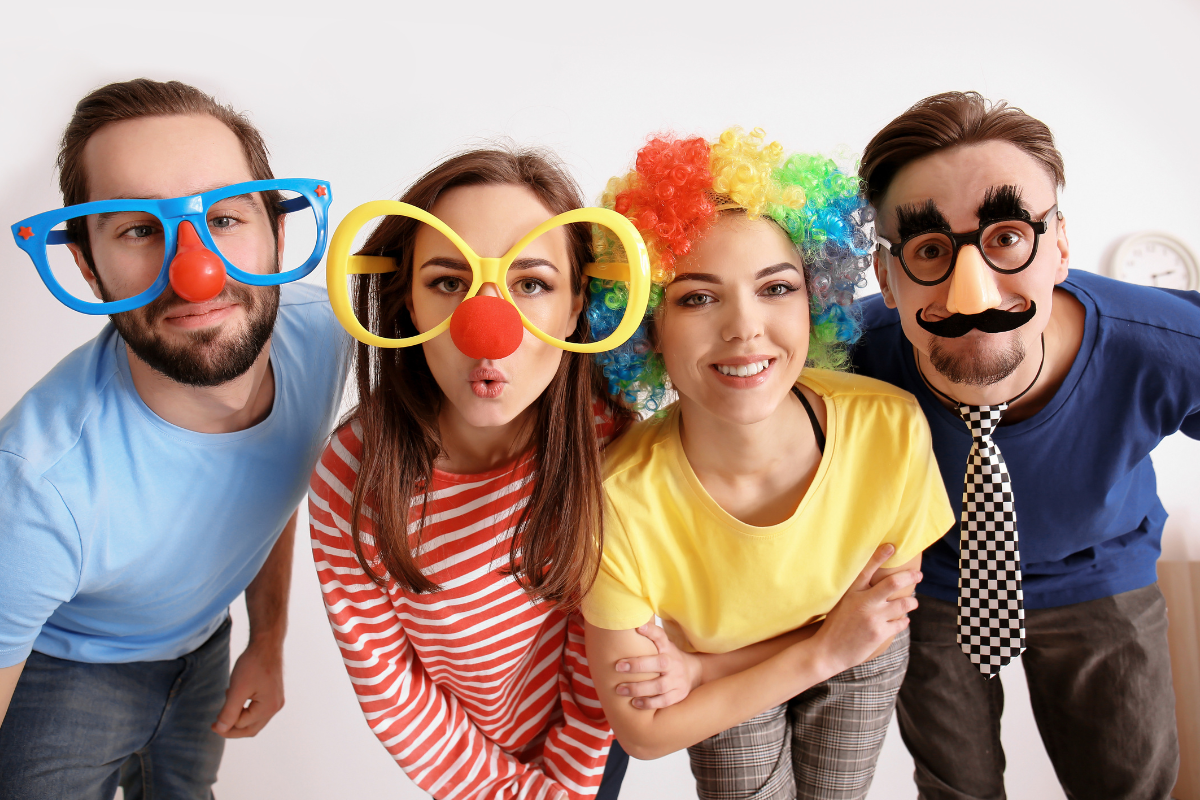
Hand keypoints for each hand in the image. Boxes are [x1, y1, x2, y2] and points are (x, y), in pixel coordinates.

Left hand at [212, 639, 284, 737]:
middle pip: (251, 729)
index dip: (226, 725)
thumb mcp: (237, 689)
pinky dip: (245, 709)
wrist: (266, 644)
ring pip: (255, 720)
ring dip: (239, 718)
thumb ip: (229, 712)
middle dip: (233, 728)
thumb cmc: (253, 664)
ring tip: (226, 708)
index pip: (242, 726)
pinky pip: (258, 710)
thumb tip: (221, 729)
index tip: (212, 722)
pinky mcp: (273, 694)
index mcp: (268, 708)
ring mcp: (276, 700)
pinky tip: (236, 698)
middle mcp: (276, 707)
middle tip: (216, 726)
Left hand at [613, 621, 702, 709]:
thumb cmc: (669, 657)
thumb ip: (649, 638)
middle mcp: (674, 664)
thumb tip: (628, 624)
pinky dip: (649, 703)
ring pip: (659, 686)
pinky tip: (634, 703)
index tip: (638, 627)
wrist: (694, 673)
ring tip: (620, 689)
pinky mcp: (678, 695)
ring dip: (639, 689)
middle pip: (659, 664)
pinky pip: (664, 701)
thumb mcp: (663, 645)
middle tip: (618, 667)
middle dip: (638, 665)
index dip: (651, 631)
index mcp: (668, 649)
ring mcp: (677, 680)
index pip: (661, 637)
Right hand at [812, 544, 920, 675]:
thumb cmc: (834, 625)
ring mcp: (873, 618)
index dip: (880, 556)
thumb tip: (876, 583)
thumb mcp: (840, 603)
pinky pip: (900, 623)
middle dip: (909, 577)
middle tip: (918, 574)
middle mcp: (863, 602)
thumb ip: (857, 593)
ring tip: (913, 602)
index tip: (892, 546)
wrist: (828, 651)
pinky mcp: (879, 634)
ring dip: (911, 602)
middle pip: (893, 584)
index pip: (867, 569)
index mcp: (851, 592)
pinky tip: (903, 619)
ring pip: (903, 604)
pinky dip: (903, 620)